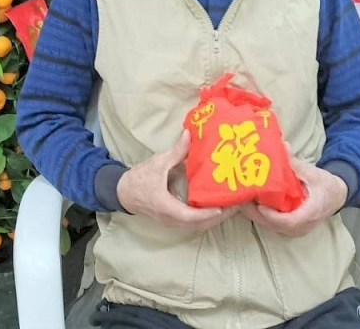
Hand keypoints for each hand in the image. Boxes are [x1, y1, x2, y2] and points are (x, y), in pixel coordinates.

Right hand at [116, 133, 234, 231]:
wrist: (123, 192)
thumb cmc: (140, 179)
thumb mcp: (158, 163)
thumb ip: (176, 151)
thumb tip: (189, 134)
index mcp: (166, 206)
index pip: (189, 216)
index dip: (206, 213)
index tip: (221, 207)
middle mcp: (171, 219)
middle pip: (198, 224)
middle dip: (218, 216)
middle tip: (236, 204)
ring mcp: (173, 221)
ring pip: (197, 225)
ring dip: (215, 218)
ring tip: (232, 205)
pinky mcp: (175, 219)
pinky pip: (194, 222)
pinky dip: (207, 217)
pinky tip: (218, 205)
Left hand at [241, 157, 347, 238]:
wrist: (337, 195)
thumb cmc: (326, 185)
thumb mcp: (313, 173)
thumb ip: (295, 163)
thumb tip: (282, 146)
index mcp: (309, 214)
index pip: (288, 221)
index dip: (271, 215)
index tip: (258, 204)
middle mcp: (301, 227)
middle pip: (274, 225)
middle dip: (256, 213)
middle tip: (240, 199)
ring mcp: (296, 230)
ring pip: (271, 226)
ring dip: (256, 214)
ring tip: (242, 199)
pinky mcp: (291, 228)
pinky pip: (274, 224)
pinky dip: (262, 215)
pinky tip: (252, 202)